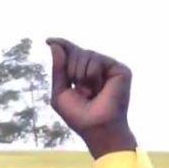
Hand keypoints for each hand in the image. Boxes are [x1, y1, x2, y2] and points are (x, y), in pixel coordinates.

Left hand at [46, 37, 136, 156]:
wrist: (97, 128)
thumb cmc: (79, 116)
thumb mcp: (60, 93)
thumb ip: (58, 69)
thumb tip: (54, 45)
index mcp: (83, 73)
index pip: (72, 54)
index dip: (62, 45)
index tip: (48, 40)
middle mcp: (97, 68)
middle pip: (76, 52)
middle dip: (71, 70)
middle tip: (80, 90)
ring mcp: (109, 67)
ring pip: (86, 54)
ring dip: (81, 75)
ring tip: (91, 91)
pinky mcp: (120, 69)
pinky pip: (97, 60)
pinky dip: (92, 75)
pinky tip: (99, 87)